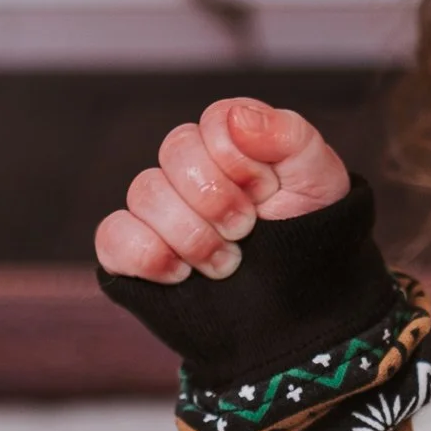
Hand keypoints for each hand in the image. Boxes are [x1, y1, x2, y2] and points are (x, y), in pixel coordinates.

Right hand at [93, 94, 350, 283]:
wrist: (301, 313)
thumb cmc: (310, 238)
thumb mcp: (318, 182)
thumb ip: (289, 136)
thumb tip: (238, 117)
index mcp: (231, 145)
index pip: (213, 122)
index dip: (240, 160)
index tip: (268, 191)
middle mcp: (189, 171)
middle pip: (175, 151)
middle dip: (218, 198)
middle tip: (247, 229)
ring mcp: (160, 212)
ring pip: (145, 193)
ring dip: (192, 233)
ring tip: (228, 263)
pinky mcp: (136, 253)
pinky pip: (112, 236)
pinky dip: (145, 253)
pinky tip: (181, 273)